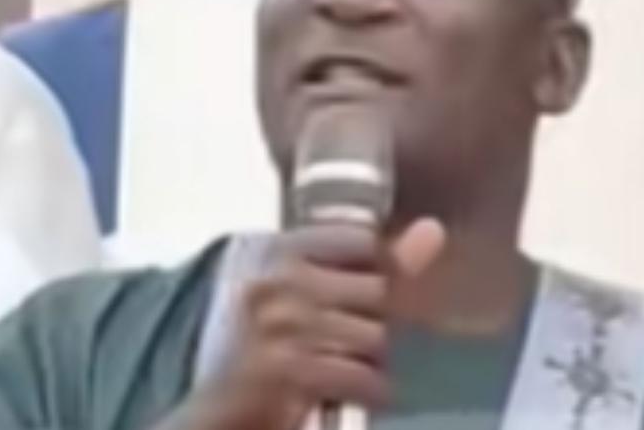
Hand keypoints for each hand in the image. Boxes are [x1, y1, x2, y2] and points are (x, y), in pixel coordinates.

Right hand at [154, 218, 446, 429]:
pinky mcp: (285, 369)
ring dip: (375, 362)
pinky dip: (371, 390)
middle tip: (364, 345)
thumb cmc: (259, 350)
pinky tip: (362, 394)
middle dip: (383, 325)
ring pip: (375, 336)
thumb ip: (369, 265)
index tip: (373, 300)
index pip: (362, 242)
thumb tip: (433, 231)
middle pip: (377, 292)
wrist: (210, 411)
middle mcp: (278, 280)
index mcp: (278, 251)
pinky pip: (360, 375)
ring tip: (355, 369)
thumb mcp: (303, 297)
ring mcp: (280, 323)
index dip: (381, 274)